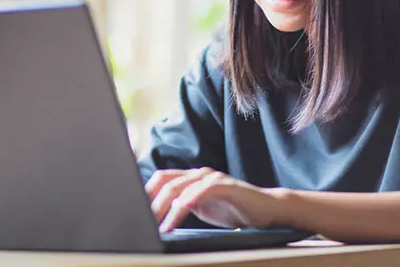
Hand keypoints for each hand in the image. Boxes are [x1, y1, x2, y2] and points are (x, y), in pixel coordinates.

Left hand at [145, 168, 288, 232]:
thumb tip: (158, 219)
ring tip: (158, 225)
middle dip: (151, 203)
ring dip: (165, 207)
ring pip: (180, 186)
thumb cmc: (234, 210)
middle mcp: (200, 174)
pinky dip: (187, 203)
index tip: (133, 211)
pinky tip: (178, 214)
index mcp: (192, 178)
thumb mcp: (203, 209)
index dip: (146, 193)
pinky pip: (201, 191)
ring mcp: (213, 177)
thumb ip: (183, 208)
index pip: (162, 179)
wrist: (266, 209)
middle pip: (167, 182)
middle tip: (142, 222)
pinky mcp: (225, 184)